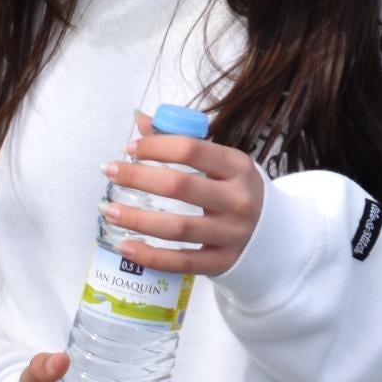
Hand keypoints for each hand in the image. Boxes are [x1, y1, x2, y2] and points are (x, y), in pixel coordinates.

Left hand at [101, 115, 265, 275]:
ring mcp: (231, 234)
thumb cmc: (236, 191)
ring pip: (177, 228)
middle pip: (180, 186)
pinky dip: (150, 256)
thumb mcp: (221, 163)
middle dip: (137, 178)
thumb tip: (140, 119)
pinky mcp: (221, 262)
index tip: (129, 149)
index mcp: (238, 167)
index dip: (155, 147)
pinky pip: (181, 262)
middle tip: (109, 172)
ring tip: (108, 210)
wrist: (273, 233)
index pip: (192, 150)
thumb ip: (181, 142)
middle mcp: (238, 199)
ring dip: (136, 218)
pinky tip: (125, 245)